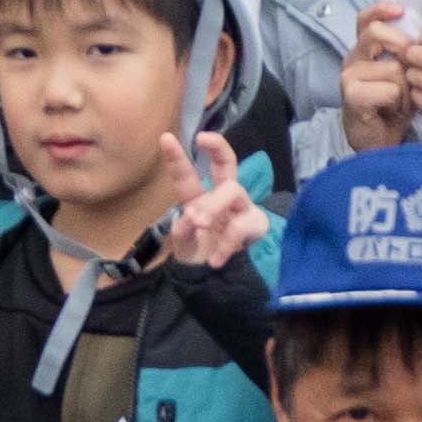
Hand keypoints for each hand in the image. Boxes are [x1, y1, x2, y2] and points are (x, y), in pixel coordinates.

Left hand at [155, 131, 267, 267]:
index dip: (177, 158)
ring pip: (233, 189)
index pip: (187, 177)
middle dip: (217, 146)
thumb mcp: (185, 247)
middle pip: (226, 163)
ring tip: (200, 224)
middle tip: (203, 138)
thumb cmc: (203, 256)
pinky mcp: (256, 223)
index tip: (165, 138)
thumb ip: (183, 233)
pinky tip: (215, 259)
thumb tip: (191, 218)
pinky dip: (226, 243)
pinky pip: (242, 224)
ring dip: (213, 204)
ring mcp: (241, 208)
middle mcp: (221, 197)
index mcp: (199, 199)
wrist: (225, 283)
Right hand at [339, 6, 415, 152]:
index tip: (400, 10)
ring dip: (406, 86)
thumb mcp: (407, 75)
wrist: (379, 142)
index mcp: (364, 50)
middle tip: (411, 66)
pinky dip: (399, 102)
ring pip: (392, 66)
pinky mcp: (352, 95)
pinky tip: (394, 111)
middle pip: (376, 33)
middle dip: (402, 46)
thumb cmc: (394, 107)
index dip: (381, 9)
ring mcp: (349, 76)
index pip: (365, 19)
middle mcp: (352, 58)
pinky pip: (389, 88)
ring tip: (403, 101)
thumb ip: (415, 53)